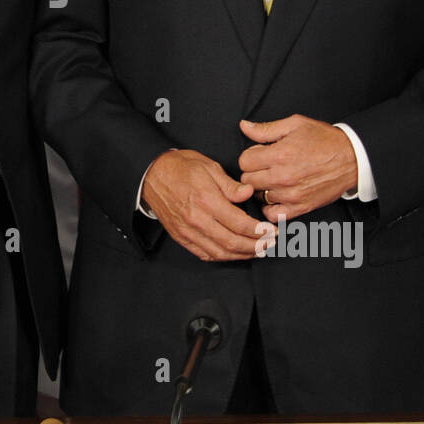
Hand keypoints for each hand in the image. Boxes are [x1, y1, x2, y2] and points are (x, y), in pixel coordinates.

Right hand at [141, 149, 273, 261]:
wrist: (152, 174)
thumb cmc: (181, 167)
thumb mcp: (209, 166)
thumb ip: (230, 184)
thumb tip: (248, 193)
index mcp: (206, 199)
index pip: (239, 223)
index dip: (259, 231)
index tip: (271, 231)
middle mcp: (196, 218)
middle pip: (232, 242)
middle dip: (255, 246)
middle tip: (270, 243)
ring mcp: (187, 230)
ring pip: (219, 252)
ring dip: (241, 255)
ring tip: (256, 251)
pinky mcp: (181, 237)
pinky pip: (204, 254)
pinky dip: (222, 257)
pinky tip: (233, 253)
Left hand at [238, 116, 358, 221]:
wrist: (352, 158)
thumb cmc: (325, 140)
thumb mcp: (295, 125)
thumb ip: (266, 129)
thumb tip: (244, 126)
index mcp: (280, 154)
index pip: (244, 161)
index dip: (250, 156)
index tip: (260, 154)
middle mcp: (283, 177)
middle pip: (248, 180)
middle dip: (254, 171)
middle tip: (266, 166)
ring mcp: (292, 194)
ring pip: (259, 196)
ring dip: (262, 188)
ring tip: (274, 179)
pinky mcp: (301, 207)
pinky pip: (273, 214)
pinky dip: (271, 207)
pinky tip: (277, 196)